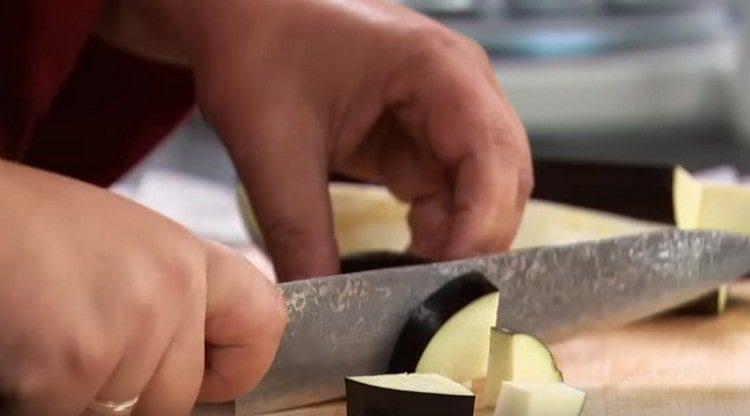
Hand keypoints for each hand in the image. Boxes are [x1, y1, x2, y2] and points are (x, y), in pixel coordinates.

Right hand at [0, 161, 285, 414]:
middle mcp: (170, 289)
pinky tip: (23, 350)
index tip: (208, 374)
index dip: (238, 365)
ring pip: (121, 415)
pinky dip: (36, 400)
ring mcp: (127, 328)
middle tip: (81, 345)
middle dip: (130, 395)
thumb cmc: (26, 229)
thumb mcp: (120, 248)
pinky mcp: (72, 363)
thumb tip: (187, 354)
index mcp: (186, 257)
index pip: (263, 322)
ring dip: (75, 396)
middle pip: (177, 397)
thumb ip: (164, 297)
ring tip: (45, 333)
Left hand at [113, 0, 532, 280]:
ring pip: (484, 189)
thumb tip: (318, 301)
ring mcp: (446, 110)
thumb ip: (299, 231)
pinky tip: (411, 248)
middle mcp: (459, 87)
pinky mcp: (423, 134)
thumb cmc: (260, 48)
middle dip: (475, 236)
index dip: (481, 222)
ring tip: (413, 272)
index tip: (444, 274)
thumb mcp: (274, 146)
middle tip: (432, 289)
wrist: (242, 18)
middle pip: (504, 176)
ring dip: (458, 236)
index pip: (492, 154)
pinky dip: (440, 227)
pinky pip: (452, 190)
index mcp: (437, 68)